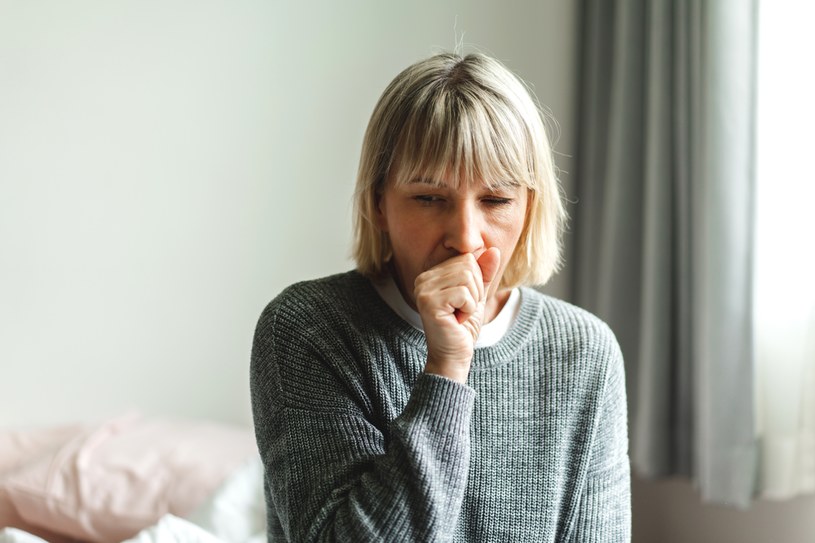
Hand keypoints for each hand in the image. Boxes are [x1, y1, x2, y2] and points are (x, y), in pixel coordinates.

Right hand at [414, 248, 500, 382]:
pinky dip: (469, 309)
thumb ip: (484, 272)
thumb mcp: (478, 295)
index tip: (464, 302)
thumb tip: (493, 250)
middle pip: (468, 266)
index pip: (466, 258)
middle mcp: (423, 279)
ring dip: (472, 301)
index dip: (476, 282)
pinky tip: (456, 320)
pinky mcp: (429, 303)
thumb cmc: (464, 326)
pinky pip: (464, 294)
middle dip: (475, 291)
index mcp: (431, 274)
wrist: (454, 355)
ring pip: (467, 278)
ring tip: (459, 315)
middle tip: (462, 310)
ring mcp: (423, 290)